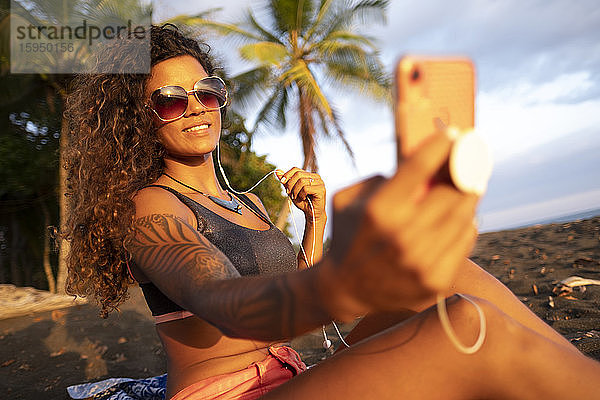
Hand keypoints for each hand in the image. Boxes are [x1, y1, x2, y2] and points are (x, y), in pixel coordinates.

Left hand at [276, 168, 326, 223]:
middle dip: (290, 184)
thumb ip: (286, 182)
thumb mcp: (292, 191)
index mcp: (309, 175)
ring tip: (296, 197)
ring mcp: (320, 182)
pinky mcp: (321, 189)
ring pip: (302, 181)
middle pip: (298, 174)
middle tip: (289, 193)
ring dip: (295, 191)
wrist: (312, 214)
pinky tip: (303, 198)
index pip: (296, 169)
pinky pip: (306, 188)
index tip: (282, 182)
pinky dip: (301, 194)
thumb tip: (277, 171)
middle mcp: (316, 177)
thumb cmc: (303, 202)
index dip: (287, 174)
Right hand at [318, 132, 478, 320]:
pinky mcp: (435, 281)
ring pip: (464, 216)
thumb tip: (418, 166)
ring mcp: (421, 261)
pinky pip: (465, 241)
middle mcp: (402, 235)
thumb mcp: (347, 200)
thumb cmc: (349, 235)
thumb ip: (378, 179)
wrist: (345, 289)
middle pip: (451, 192)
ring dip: (469, 196)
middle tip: (471, 161)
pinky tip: (462, 217)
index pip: (419, 167)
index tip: (456, 134)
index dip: (441, 146)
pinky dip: (466, 225)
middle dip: (464, 172)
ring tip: (470, 186)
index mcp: (378, 210)